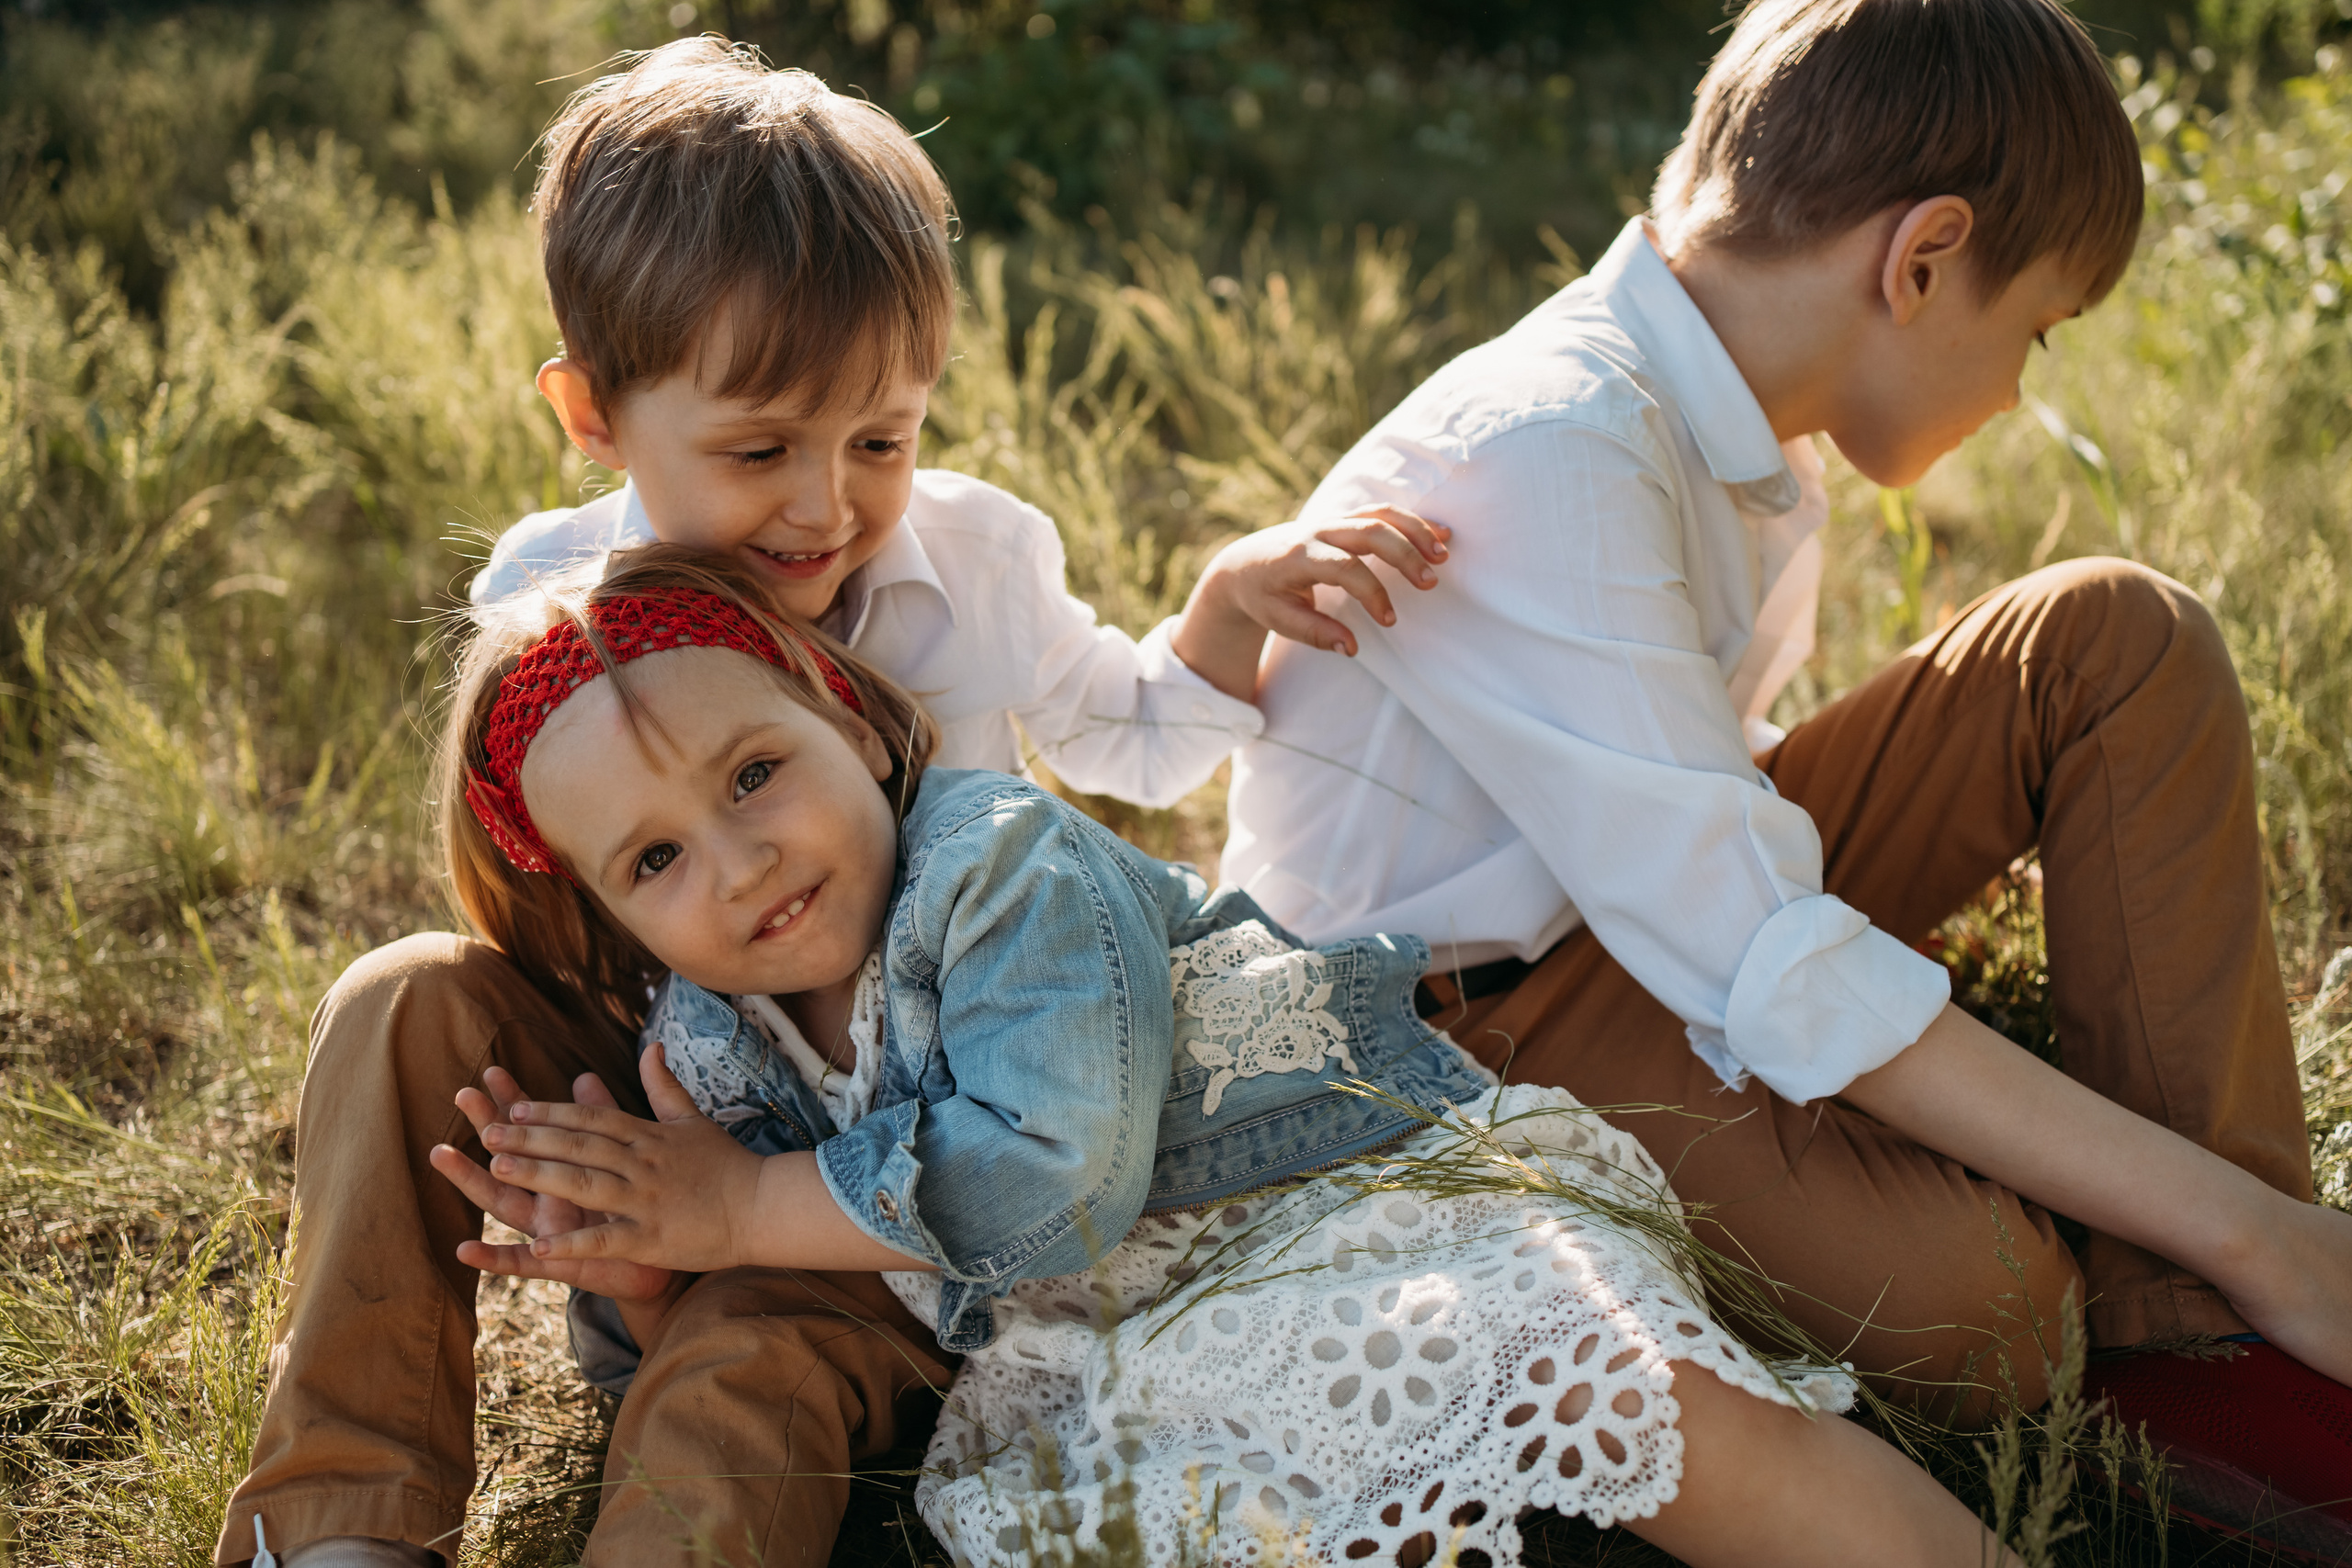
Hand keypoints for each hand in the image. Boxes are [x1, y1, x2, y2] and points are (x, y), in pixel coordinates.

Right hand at [428, 1064, 677, 1303]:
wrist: (658, 1264)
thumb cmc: (631, 1209)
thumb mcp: (619, 1159)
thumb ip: (604, 1121)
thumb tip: (585, 1076)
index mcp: (565, 1168)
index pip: (536, 1128)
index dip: (516, 1100)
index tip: (493, 1071)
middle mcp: (548, 1196)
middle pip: (511, 1156)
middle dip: (488, 1126)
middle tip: (462, 1094)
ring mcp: (548, 1230)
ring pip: (503, 1202)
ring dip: (472, 1179)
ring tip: (441, 1154)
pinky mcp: (559, 1263)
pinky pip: (522, 1262)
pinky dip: (494, 1258)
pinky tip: (464, 1250)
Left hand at [456, 1044, 769, 1275]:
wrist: (763, 1206)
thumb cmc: (727, 1165)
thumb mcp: (694, 1120)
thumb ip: (664, 1086)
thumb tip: (651, 1046)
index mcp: (649, 1136)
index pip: (592, 1117)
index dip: (552, 1110)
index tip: (516, 1105)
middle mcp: (643, 1163)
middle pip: (579, 1144)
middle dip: (532, 1136)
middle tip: (490, 1129)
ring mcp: (646, 1200)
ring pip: (585, 1182)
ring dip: (541, 1173)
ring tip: (501, 1165)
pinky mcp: (653, 1238)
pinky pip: (605, 1238)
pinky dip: (571, 1241)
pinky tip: (538, 1244)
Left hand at [1170, 507, 1449, 699]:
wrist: (1244, 562)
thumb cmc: (1261, 595)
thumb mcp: (1278, 619)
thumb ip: (1314, 633)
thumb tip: (1351, 648)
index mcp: (1298, 557)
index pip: (1344, 568)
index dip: (1372, 593)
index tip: (1390, 620)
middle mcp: (1317, 532)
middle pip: (1370, 531)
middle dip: (1404, 554)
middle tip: (1431, 582)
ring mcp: (1332, 521)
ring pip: (1380, 514)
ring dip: (1415, 530)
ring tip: (1443, 554)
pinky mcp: (1343, 518)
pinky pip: (1381, 511)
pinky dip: (1411, 520)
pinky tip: (1440, 534)